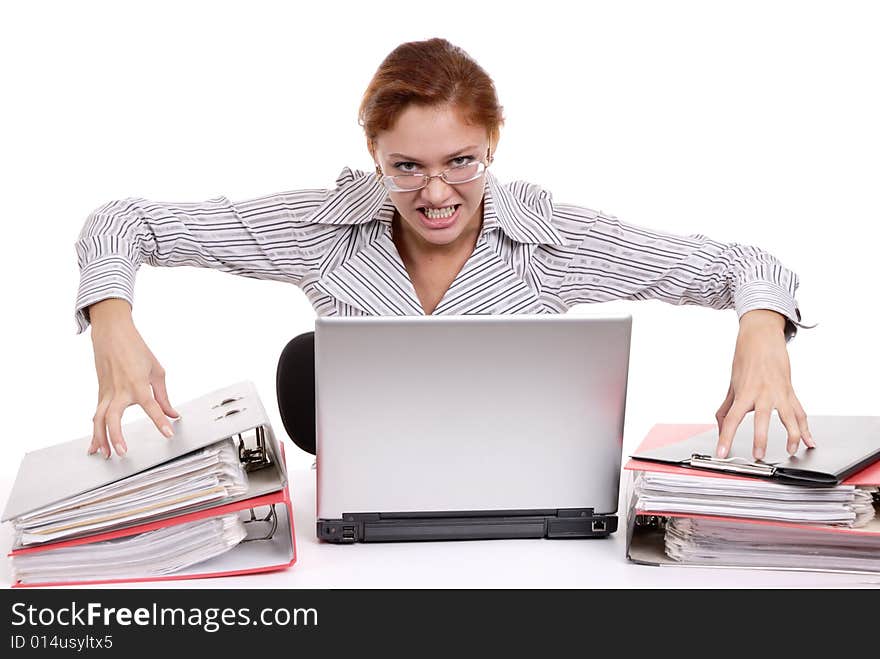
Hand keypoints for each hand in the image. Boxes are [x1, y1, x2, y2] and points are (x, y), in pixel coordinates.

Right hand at [87, 300, 179, 457]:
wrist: (112, 333)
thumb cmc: (136, 349)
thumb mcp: (157, 371)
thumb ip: (163, 396)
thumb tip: (173, 413)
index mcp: (138, 384)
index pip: (151, 406)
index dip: (160, 421)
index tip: (168, 432)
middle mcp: (119, 390)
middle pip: (113, 417)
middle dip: (116, 436)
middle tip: (123, 451)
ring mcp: (106, 392)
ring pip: (99, 419)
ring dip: (101, 438)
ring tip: (106, 454)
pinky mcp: (100, 393)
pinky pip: (97, 414)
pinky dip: (96, 430)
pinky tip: (96, 444)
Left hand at [714, 309, 813, 460]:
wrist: (761, 338)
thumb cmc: (745, 360)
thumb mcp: (731, 385)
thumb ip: (725, 409)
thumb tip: (721, 428)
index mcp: (744, 393)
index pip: (731, 420)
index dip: (725, 437)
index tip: (722, 453)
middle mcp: (762, 394)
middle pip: (760, 420)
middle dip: (760, 439)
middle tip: (758, 455)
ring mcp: (779, 393)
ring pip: (789, 418)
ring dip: (791, 436)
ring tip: (790, 451)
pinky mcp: (790, 392)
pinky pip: (800, 413)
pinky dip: (806, 429)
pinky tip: (809, 442)